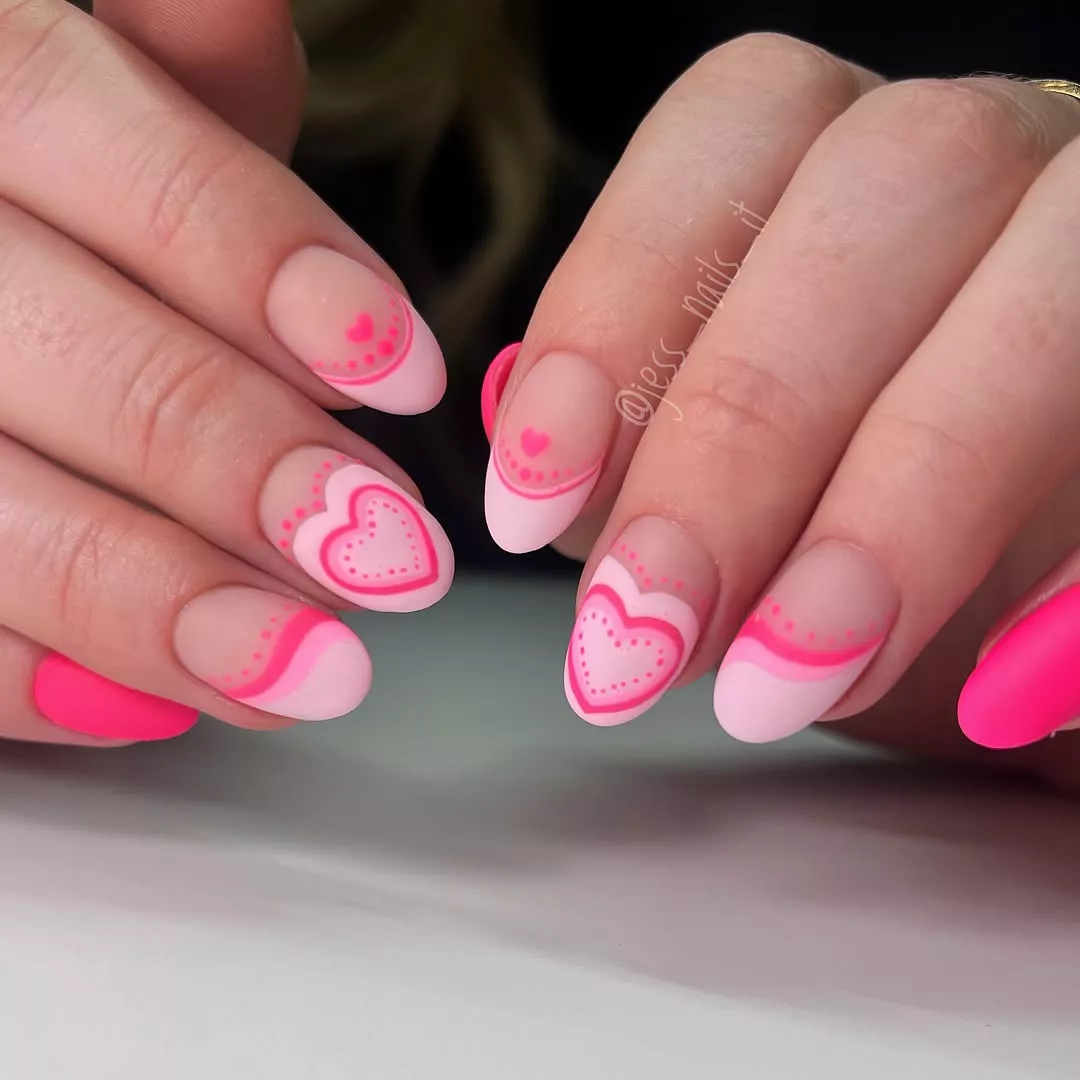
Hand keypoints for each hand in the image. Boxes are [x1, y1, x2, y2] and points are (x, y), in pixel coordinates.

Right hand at [0, 0, 452, 744]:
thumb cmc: (42, 185)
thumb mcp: (100, 90)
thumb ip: (178, 84)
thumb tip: (248, 12)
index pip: (115, 158)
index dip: (268, 271)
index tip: (406, 374)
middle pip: (80, 362)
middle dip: (247, 471)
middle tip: (395, 560)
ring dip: (168, 609)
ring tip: (318, 670)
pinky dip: (48, 681)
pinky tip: (165, 706)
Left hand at [481, 33, 1079, 793]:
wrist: (1054, 604)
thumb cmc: (882, 525)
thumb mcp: (741, 504)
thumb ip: (641, 468)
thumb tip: (532, 468)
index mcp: (859, 159)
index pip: (732, 133)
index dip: (613, 309)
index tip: (526, 510)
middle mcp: (1004, 158)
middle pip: (885, 193)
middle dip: (739, 436)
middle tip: (643, 636)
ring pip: (1050, 285)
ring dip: (900, 505)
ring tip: (782, 686)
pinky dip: (1075, 577)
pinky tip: (989, 696)